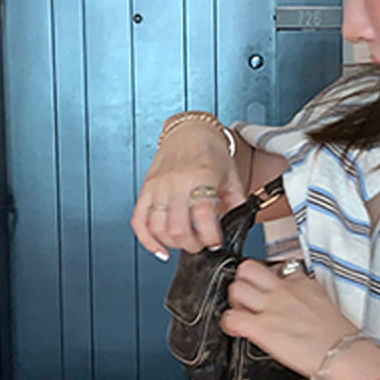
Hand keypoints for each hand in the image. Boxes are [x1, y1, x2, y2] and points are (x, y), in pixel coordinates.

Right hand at [130, 117, 243, 255]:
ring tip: (185, 241)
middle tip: (202, 243)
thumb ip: (238, 203)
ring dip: (173, 243)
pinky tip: (160, 248)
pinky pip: (139, 221)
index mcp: (200, 178)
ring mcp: (158, 187)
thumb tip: (240, 225)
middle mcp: (176, 183)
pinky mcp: (146, 189)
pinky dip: (147, 240)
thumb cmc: (210, 152)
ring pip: (157, 228)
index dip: (211, 237)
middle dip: (192, 245)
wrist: (190, 131)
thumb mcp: (231, 177)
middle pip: (177, 228)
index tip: (216, 242)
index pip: (203, 216)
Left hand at [220, 260, 357, 378]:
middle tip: (247, 299)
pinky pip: (231, 318)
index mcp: (302, 282)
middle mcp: (284, 290)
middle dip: (242, 282)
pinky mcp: (262, 328)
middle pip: (248, 268)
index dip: (265, 281)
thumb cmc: (339, 336)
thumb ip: (305, 297)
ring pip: (236, 288)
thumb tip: (294, 305)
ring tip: (242, 313)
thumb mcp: (324, 303)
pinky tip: (236, 330)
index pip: (274, 268)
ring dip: (234, 301)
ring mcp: (272, 308)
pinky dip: (229, 323)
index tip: (266, 291)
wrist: (343, 354)